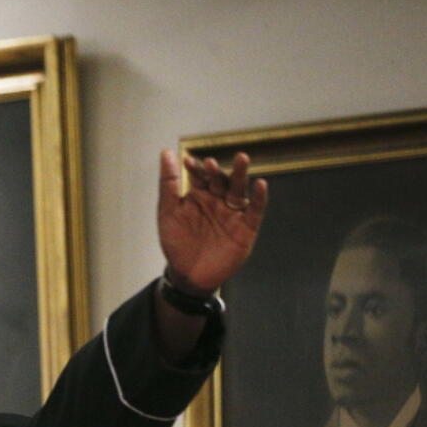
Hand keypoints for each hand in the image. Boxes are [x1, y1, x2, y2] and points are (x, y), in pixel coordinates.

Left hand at [157, 150, 267, 292]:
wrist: (188, 274)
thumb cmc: (177, 242)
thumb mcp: (169, 212)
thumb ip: (168, 184)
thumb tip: (166, 152)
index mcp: (200, 195)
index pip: (200, 176)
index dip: (195, 168)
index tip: (188, 161)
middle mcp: (218, 201)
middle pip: (221, 180)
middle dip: (216, 171)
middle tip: (211, 162)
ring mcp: (233, 213)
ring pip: (238, 190)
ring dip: (240, 175)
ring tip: (241, 159)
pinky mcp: (246, 228)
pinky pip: (254, 211)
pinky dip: (258, 198)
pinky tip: (260, 185)